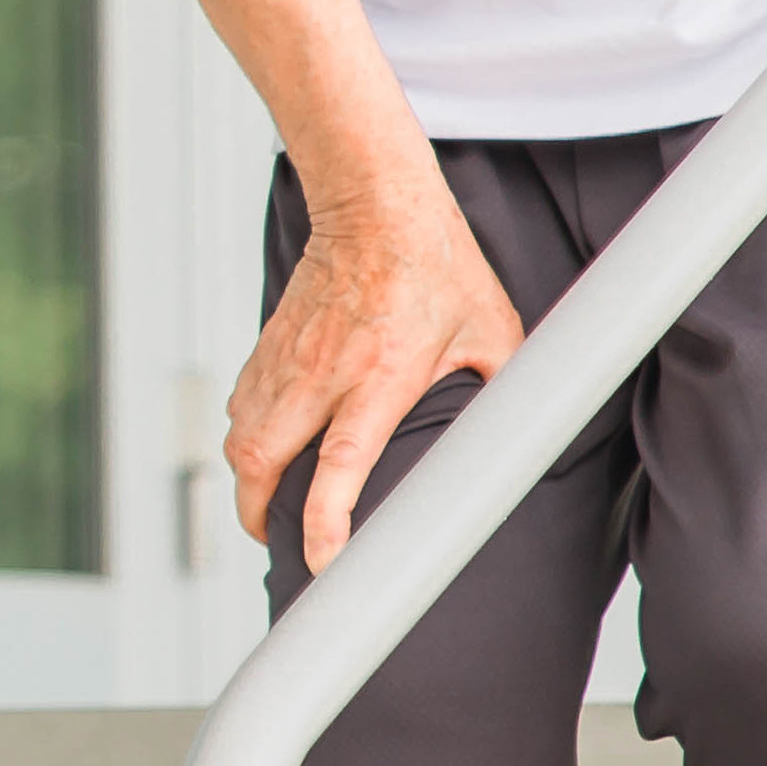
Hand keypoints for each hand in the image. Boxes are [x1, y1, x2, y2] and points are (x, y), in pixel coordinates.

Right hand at [230, 181, 528, 572]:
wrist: (377, 204)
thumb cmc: (437, 265)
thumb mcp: (492, 331)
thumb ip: (504, 387)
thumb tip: (524, 433)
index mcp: (381, 375)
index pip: (339, 463)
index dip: (324, 520)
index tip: (320, 561)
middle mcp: (324, 372)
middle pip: (261, 459)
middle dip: (258, 515)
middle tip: (277, 540)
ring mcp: (289, 358)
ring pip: (241, 436)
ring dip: (249, 480)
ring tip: (268, 506)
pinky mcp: (271, 344)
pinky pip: (242, 405)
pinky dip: (247, 437)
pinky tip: (267, 449)